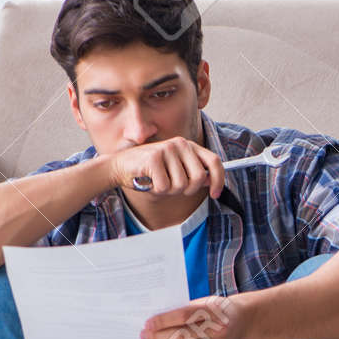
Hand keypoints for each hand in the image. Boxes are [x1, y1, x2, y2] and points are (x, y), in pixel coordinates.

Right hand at [108, 136, 224, 197]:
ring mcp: (167, 149)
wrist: (120, 166)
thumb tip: (212, 181)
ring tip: (158, 180)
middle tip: (172, 185)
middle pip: (199, 178)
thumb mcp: (175, 171)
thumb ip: (194, 173)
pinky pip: (165, 187)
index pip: (214, 161)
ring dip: (169, 190)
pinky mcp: (154, 158)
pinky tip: (149, 181)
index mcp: (188, 145)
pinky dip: (157, 190)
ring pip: (181, 185)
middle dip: (187, 189)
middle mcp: (180, 144)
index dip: (219, 180)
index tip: (216, 194)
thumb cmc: (149, 171)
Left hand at [141, 294, 249, 338]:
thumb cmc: (218, 309)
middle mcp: (217, 329)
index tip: (148, 324)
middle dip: (157, 337)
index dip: (163, 321)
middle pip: (180, 336)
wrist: (245, 320)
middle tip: (144, 335)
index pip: (182, 316)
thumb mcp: (205, 303)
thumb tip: (156, 322)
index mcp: (212, 310)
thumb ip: (185, 311)